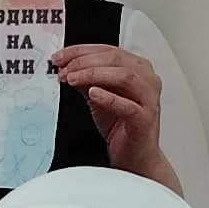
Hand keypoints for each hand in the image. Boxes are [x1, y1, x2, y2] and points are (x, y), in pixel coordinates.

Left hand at [54, 43, 173, 184]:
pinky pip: (127, 105)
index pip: (108, 50)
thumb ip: (87, 80)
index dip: (80, 51)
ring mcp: (149, 99)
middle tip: (63, 69)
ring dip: (93, 74)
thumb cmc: (122, 127)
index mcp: (138, 69)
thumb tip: (66, 66)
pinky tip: (93, 93)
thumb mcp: (98, 97)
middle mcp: (147, 79)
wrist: (135, 157)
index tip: (59, 57)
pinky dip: (109, 97)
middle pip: (115, 59)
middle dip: (84, 61)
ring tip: (72, 78)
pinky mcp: (145, 119)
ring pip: (123, 76)